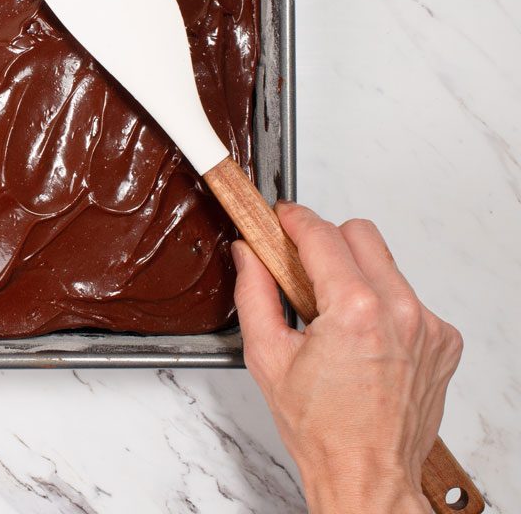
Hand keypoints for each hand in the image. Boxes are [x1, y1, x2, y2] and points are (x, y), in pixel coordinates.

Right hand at [232, 203, 462, 513]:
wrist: (366, 473)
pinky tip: (361, 338)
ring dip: (355, 274)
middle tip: (301, 269)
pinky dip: (382, 305)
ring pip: (386, 265)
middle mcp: (400, 312)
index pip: (322, 235)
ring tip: (331, 315)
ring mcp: (427, 326)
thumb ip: (254, 293)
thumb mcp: (267, 356)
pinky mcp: (442, 340)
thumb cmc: (321, 429)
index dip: (294, 219)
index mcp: (355, 311)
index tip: (281, 218)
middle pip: (361, 235)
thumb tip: (248, 254)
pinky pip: (407, 298)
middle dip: (327, 242)